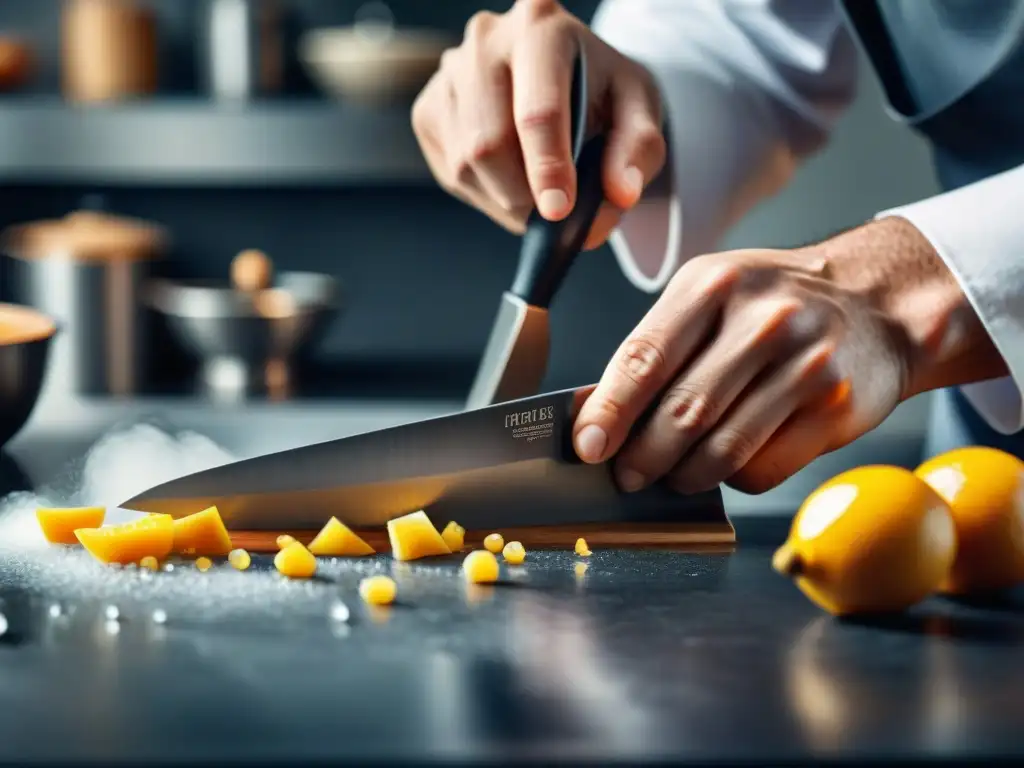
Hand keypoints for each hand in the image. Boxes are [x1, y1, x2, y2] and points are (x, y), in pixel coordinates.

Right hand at [411, 0, 665, 249]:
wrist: (567, 74)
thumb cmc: (603, 91)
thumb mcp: (639, 110)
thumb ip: (639, 150)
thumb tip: (620, 192)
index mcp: (543, 27)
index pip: (538, 111)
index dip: (547, 167)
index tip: (558, 210)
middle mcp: (487, 39)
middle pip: (490, 144)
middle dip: (524, 195)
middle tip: (554, 213)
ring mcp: (450, 72)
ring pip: (466, 163)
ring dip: (505, 199)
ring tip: (537, 195)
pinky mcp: (429, 107)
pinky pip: (450, 170)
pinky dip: (484, 193)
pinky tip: (510, 179)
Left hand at [572, 226, 918, 495]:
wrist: (877, 304)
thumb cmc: (775, 304)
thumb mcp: (711, 296)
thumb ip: (658, 347)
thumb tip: (596, 412)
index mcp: (712, 285)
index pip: (644, 358)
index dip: (609, 411)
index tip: (588, 446)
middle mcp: (762, 320)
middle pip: (682, 412)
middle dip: (642, 456)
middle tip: (627, 474)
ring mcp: (804, 364)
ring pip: (722, 450)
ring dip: (684, 476)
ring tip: (672, 476)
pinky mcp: (835, 408)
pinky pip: (764, 468)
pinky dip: (733, 478)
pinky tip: (728, 464)